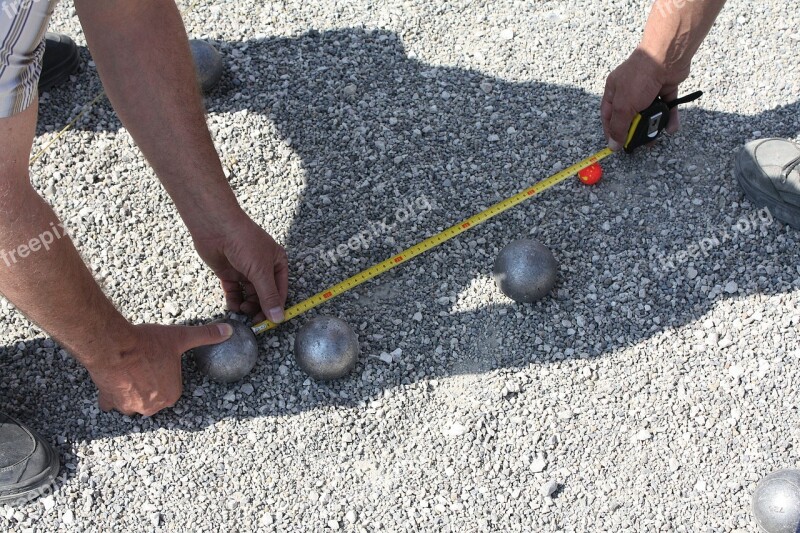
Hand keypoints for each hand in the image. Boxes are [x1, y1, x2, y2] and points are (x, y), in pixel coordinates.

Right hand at [88, 322, 232, 415]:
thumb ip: (206, 335)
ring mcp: (130, 406)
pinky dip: (112, 396)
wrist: (114, 346)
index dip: (165, 375)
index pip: (171, 389)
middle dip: (149, 386)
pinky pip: (111, 404)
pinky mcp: (110, 401)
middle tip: (144, 367)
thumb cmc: (147, 343)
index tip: (159, 364)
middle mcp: (152, 406)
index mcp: (171, 395)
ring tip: (130, 373)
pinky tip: (113, 382)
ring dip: (131, 392)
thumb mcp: (180, 336)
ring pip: (132, 403)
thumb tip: (228, 330)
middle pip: (152, 399)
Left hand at [191, 209, 288, 323]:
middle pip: (264, 295)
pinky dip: (233, 300)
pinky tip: (232, 305)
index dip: (276, 307)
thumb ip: (269, 296)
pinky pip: (234, 292)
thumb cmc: (244, 242)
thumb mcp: (260, 271)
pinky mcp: (229, 273)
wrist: (216, 227)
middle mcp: (263, 268)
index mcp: (277, 263)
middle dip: (259, 308)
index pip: (280, 290)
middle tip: (253, 321)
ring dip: (246, 305)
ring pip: (249, 295)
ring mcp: (245, 271)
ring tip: (242, 310)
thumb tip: (278, 318)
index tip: (270, 322)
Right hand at [602, 48, 690, 150]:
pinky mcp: (664, 88)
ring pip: (649, 113)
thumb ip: (618, 127)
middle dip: (635, 130)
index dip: (611, 131)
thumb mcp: (623, 107)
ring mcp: (648, 89)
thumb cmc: (639, 77)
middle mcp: (629, 90)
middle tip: (639, 144)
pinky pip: (667, 107)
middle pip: (630, 116)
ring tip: (657, 136)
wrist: (665, 57)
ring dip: (653, 125)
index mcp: (614, 91)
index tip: (617, 145)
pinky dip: (669, 117)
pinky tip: (671, 128)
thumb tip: (613, 145)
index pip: (609, 115)